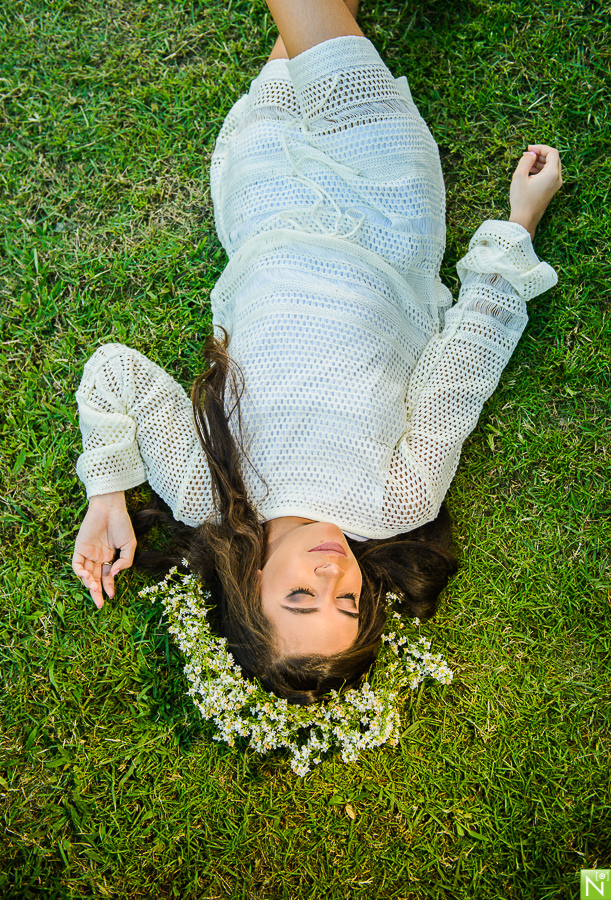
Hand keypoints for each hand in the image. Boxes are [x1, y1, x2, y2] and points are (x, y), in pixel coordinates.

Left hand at [72, 492, 136, 608]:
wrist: (111, 508)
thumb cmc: (122, 523)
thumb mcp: (130, 545)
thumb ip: (125, 561)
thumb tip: (114, 573)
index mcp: (110, 557)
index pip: (107, 576)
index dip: (109, 587)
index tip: (111, 597)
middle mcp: (98, 557)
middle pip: (96, 579)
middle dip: (97, 592)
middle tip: (99, 605)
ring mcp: (88, 553)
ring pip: (86, 574)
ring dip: (89, 584)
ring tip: (95, 588)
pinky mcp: (80, 548)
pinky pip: (77, 564)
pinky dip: (80, 572)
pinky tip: (88, 577)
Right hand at [508, 144, 562, 239]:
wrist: (525, 220)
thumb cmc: (521, 200)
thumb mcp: (519, 176)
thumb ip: (526, 161)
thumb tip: (530, 154)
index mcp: (552, 174)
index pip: (552, 152)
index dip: (540, 148)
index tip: (528, 149)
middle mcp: (557, 179)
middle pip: (553, 158)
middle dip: (541, 154)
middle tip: (527, 154)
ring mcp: (555, 185)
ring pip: (551, 166)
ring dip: (540, 162)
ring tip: (526, 163)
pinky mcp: (551, 190)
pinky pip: (549, 175)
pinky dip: (541, 170)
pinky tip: (529, 172)